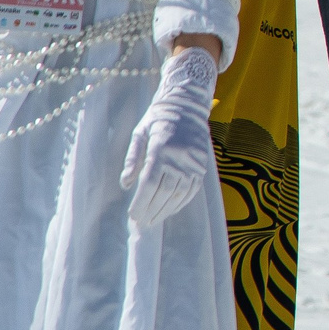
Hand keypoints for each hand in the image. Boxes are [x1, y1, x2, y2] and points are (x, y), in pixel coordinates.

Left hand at [122, 42, 219, 225]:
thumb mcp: (139, 134)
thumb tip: (126, 184)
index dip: (141, 202)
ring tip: (154, 221)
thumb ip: (132, 159)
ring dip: (165, 210)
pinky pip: (192, 189)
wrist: (187, 105)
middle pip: (164, 192)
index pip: (149, 183)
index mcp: (160, 149)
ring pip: (179, 193)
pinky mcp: (202, 165)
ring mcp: (193, 162)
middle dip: (151, 210)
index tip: (133, 215)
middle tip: (141, 224)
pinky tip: (170, 210)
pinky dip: (181, 203)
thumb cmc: (158, 119)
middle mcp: (179, 157)